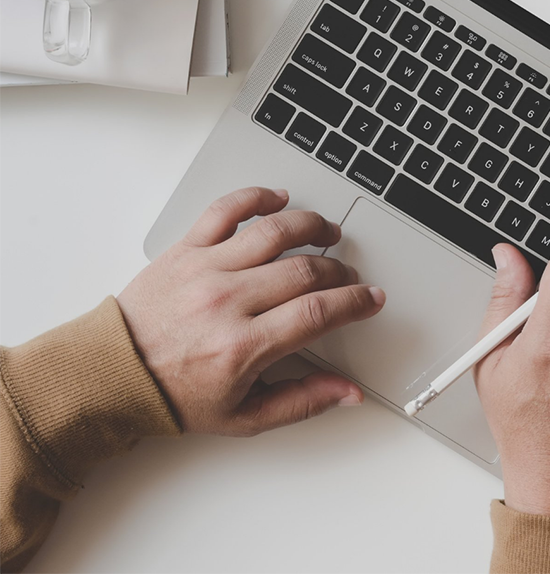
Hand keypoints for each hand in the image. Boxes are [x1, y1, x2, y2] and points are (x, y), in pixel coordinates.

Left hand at [117, 187, 384, 435]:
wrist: (115, 373)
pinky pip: (226, 209)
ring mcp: (206, 268)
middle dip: (339, 271)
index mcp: (243, 346)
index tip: (370, 298)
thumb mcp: (244, 416)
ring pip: (274, 231)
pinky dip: (257, 196)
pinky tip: (278, 199)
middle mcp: (227, 301)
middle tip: (347, 277)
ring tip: (327, 233)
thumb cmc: (175, 394)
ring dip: (312, 226)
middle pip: (304, 269)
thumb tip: (347, 392)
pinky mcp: (187, 248)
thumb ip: (302, 402)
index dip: (355, 302)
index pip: (317, 312)